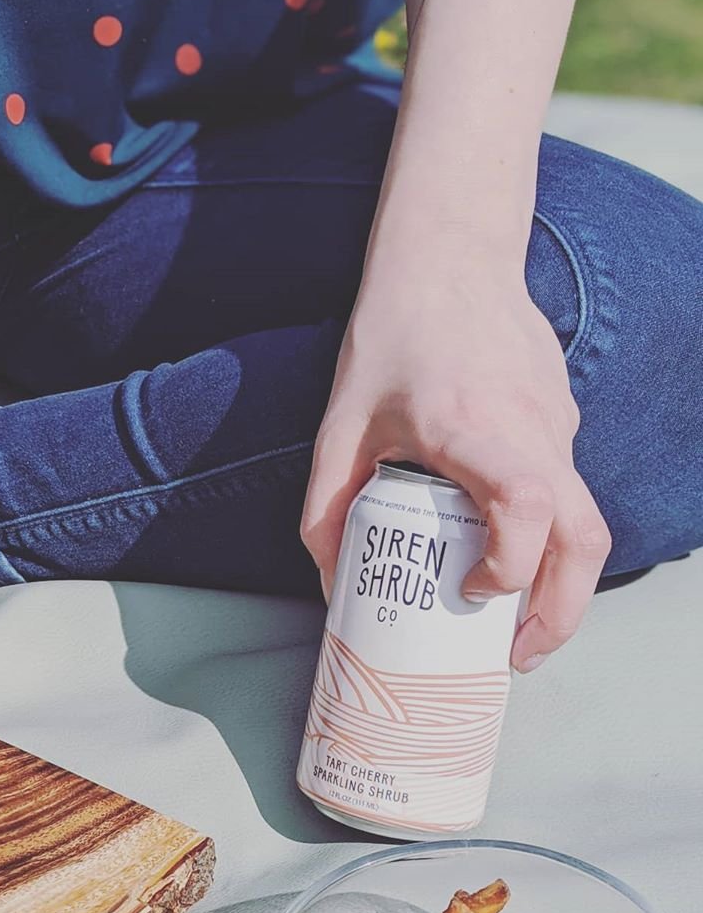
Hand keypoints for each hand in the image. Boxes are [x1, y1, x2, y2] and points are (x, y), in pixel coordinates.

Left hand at [301, 257, 610, 671]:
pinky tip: (506, 551)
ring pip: (587, 519)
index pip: (529, 506)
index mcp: (474, 427)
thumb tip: (330, 584)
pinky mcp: (563, 420)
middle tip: (515, 655)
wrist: (450, 257)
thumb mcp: (341, 423)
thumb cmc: (393, 336)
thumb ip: (326, 505)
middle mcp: (532, 430)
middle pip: (584, 537)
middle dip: (559, 611)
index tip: (473, 592)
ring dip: (562, 584)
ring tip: (517, 625)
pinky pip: (570, 490)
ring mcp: (557, 424)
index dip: (512, 565)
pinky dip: (550, 537)